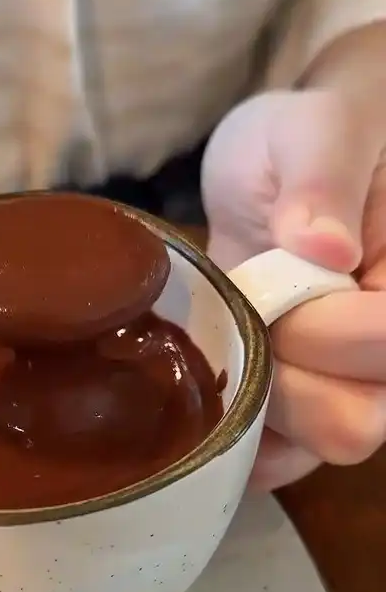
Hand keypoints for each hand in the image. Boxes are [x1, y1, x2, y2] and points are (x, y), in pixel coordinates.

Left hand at [202, 88, 385, 489]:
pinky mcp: (309, 411)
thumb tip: (323, 246)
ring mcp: (358, 389)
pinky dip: (246, 439)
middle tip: (256, 310)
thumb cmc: (312, 137)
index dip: (319, 325)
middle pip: (355, 422)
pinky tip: (221, 386)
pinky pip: (284, 462)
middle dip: (286, 372)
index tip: (284, 270)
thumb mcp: (316, 129)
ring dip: (262, 404)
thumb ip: (324, 176)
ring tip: (237, 337)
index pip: (381, 345)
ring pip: (319, 447)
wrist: (282, 166)